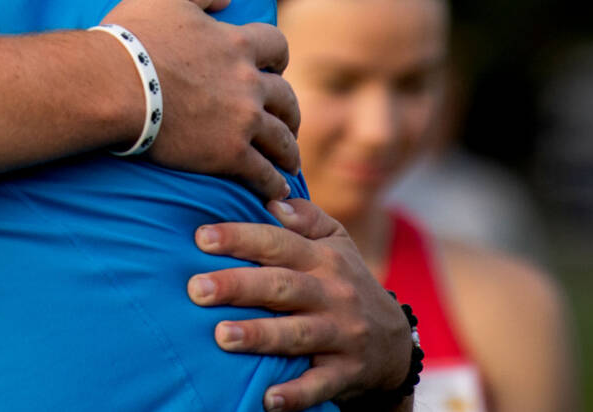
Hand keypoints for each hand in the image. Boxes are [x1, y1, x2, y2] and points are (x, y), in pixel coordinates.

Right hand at [103, 0, 300, 201]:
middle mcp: (249, 82)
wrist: (113, 84)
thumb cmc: (134, 36)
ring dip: (288, 149)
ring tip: (289, 160)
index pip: (277, 45)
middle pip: (286, 97)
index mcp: (238, 43)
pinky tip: (275, 189)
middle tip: (288, 119)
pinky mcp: (227, 154)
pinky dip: (272, 182)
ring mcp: (241, 120)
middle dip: (290, 109)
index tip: (275, 67)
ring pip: (281, 137)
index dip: (278, 57)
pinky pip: (262, 172)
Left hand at [188, 199, 413, 411]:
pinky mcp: (347, 372)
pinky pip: (320, 384)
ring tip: (222, 336)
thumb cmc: (349, 283)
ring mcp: (342, 335)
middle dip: (239, 286)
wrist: (395, 343)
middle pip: (282, 287)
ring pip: (298, 334)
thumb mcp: (338, 243)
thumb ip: (306, 219)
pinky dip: (295, 393)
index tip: (201, 238)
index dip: (241, 238)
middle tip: (197, 289)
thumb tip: (272, 200)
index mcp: (325, 259)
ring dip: (260, 335)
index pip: (279, 243)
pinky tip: (267, 398)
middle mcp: (333, 294)